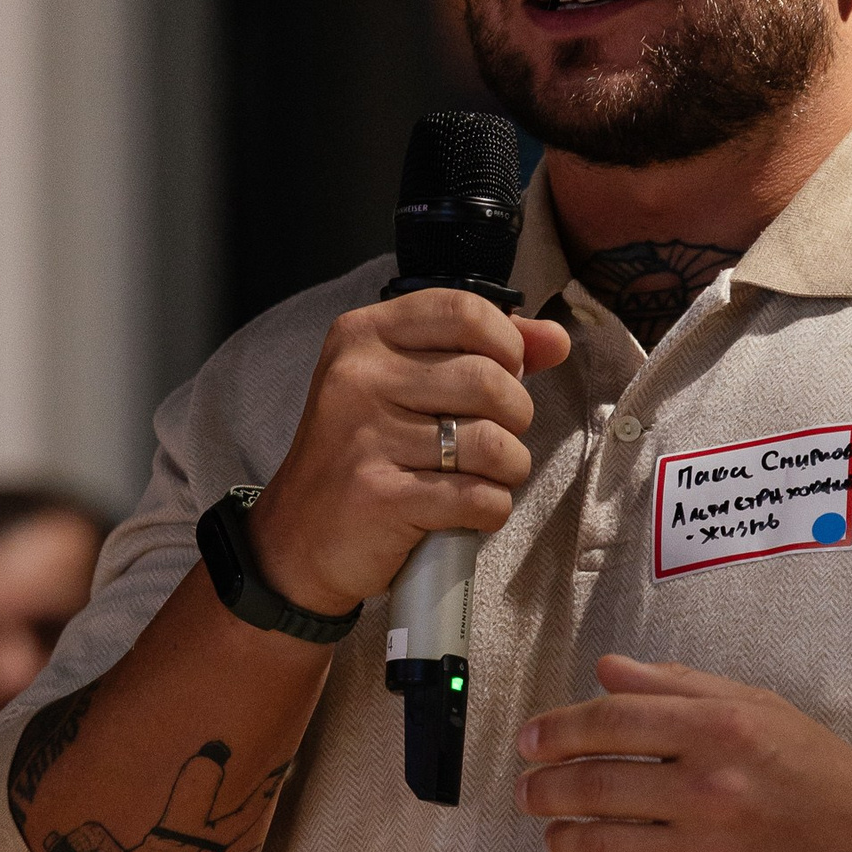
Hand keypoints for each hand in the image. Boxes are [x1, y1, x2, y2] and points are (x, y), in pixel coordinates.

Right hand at [248, 289, 570, 618]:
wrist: (297, 540)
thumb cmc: (362, 455)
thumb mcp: (402, 385)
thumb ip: (478, 352)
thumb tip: (554, 339)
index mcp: (363, 336)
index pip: (465, 310)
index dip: (506, 345)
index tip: (503, 375)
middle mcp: (359, 378)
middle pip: (490, 379)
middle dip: (514, 417)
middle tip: (490, 440)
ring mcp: (367, 438)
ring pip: (493, 444)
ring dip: (508, 469)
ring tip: (482, 476)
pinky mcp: (382, 497)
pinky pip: (479, 497)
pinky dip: (490, 510)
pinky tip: (467, 511)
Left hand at [516, 654, 851, 851]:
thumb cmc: (823, 778)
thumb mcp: (763, 710)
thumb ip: (682, 688)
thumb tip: (605, 671)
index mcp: (722, 729)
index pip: (609, 721)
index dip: (555, 731)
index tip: (529, 743)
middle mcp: (711, 790)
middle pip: (591, 784)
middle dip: (544, 788)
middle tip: (531, 794)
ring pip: (595, 847)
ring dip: (561, 840)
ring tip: (560, 837)